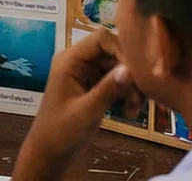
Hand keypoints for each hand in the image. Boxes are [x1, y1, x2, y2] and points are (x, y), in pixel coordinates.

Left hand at [12, 31, 136, 180]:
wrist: (50, 152)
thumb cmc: (61, 131)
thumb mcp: (87, 111)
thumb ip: (108, 89)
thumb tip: (130, 69)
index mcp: (69, 60)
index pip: (101, 38)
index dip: (122, 49)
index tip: (136, 72)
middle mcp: (78, 62)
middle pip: (113, 52)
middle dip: (129, 72)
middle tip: (140, 96)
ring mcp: (86, 73)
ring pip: (118, 67)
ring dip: (130, 85)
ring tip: (133, 108)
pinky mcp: (94, 86)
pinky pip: (116, 80)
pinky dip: (126, 93)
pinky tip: (129, 111)